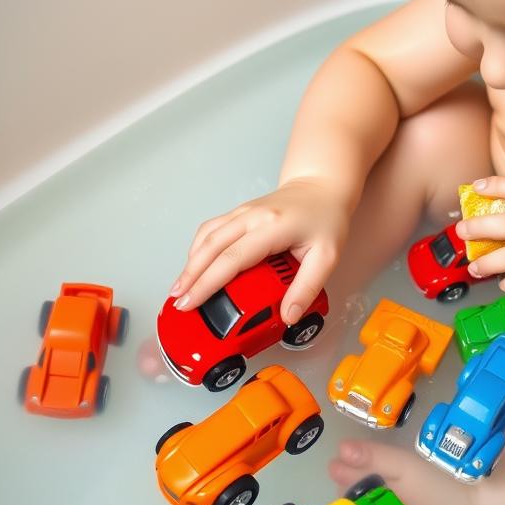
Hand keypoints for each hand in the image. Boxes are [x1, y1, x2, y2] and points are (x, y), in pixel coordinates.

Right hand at [169, 177, 350, 323]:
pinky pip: (212, 230)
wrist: (323, 188)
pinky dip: (199, 249)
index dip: (208, 282)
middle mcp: (252, 216)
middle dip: (191, 276)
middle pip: (211, 246)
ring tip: (181, 289)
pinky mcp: (240, 213)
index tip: (192, 302)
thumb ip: (307, 287)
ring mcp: (243, 212)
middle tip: (178, 302)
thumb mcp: (327, 256)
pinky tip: (196, 266)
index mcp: (272, 227)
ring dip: (191, 263)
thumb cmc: (326, 218)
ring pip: (207, 236)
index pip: (232, 258)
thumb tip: (288, 316)